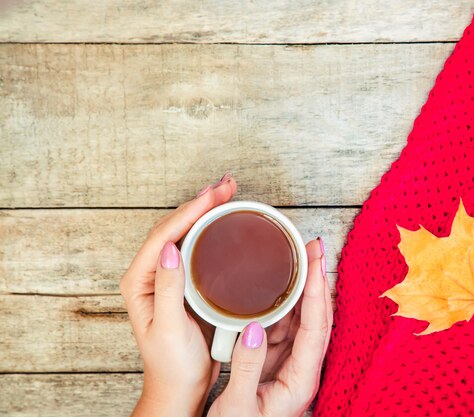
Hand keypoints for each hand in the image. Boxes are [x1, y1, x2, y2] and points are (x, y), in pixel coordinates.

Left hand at [120, 174, 236, 416]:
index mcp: (140, 282)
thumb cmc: (172, 365)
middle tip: (227, 186)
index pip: (164, 235)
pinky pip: (198, 247)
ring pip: (186, 233)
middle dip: (200, 202)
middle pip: (175, 227)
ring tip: (227, 194)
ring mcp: (170, 277)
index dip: (189, 211)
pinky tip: (225, 221)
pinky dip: (212, 229)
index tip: (214, 195)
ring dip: (206, 211)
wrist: (181, 389)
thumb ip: (169, 288)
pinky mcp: (187, 283)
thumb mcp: (170, 328)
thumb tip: (172, 248)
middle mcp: (152, 274)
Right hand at [208, 238, 332, 416]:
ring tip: (297, 257)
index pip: (316, 326)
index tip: (315, 260)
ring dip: (301, 288)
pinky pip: (285, 326)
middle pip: (317, 316)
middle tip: (312, 247)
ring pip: (302, 318)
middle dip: (316, 279)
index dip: (316, 290)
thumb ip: (247, 366)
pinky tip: (276, 286)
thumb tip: (253, 326)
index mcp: (301, 380)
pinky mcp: (276, 363)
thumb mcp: (238, 406)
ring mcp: (291, 365)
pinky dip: (283, 303)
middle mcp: (302, 369)